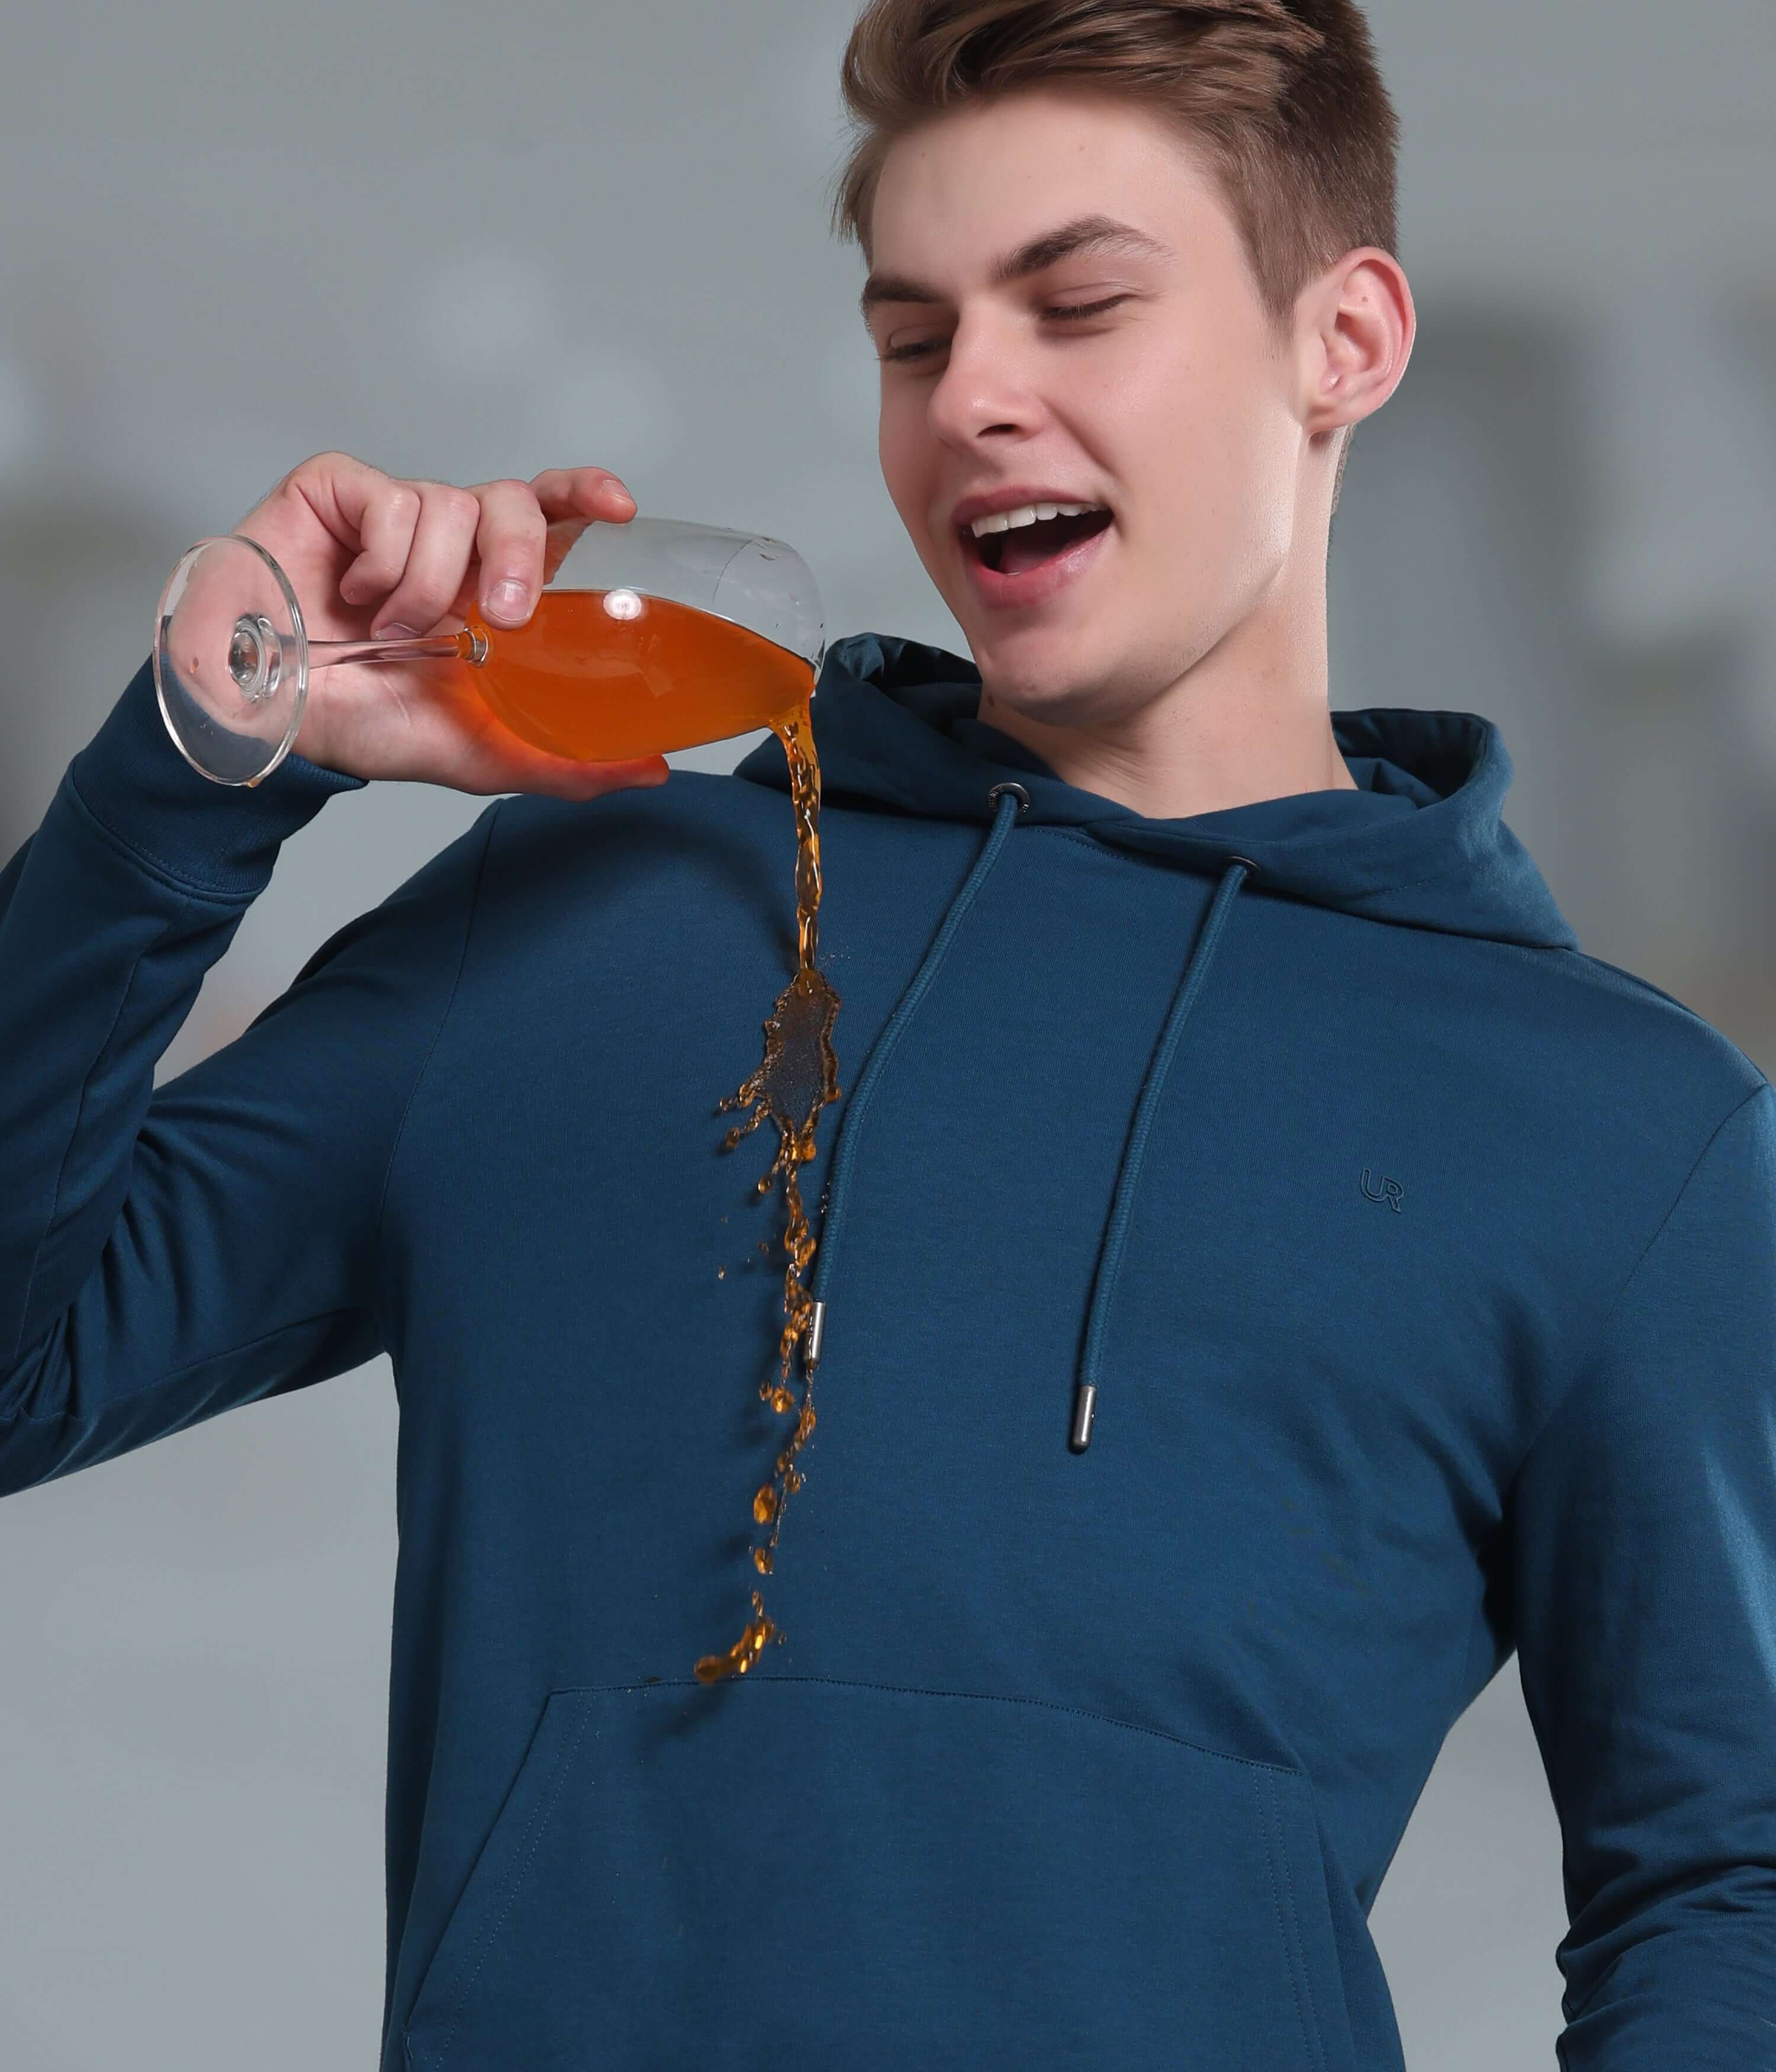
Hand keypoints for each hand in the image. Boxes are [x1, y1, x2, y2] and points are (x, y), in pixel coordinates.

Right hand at [232, 452, 669, 797]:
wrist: (270, 721)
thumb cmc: (363, 725)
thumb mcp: (479, 753)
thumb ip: (564, 761)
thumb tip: (652, 770)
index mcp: (486, 585)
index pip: (550, 518)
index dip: (584, 496)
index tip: (618, 508)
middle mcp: (446, 542)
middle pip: (511, 500)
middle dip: (519, 553)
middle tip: (502, 617)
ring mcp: (389, 512)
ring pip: (448, 503)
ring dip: (429, 582)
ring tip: (391, 632)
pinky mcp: (334, 491)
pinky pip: (388, 498)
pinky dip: (382, 559)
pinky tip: (353, 595)